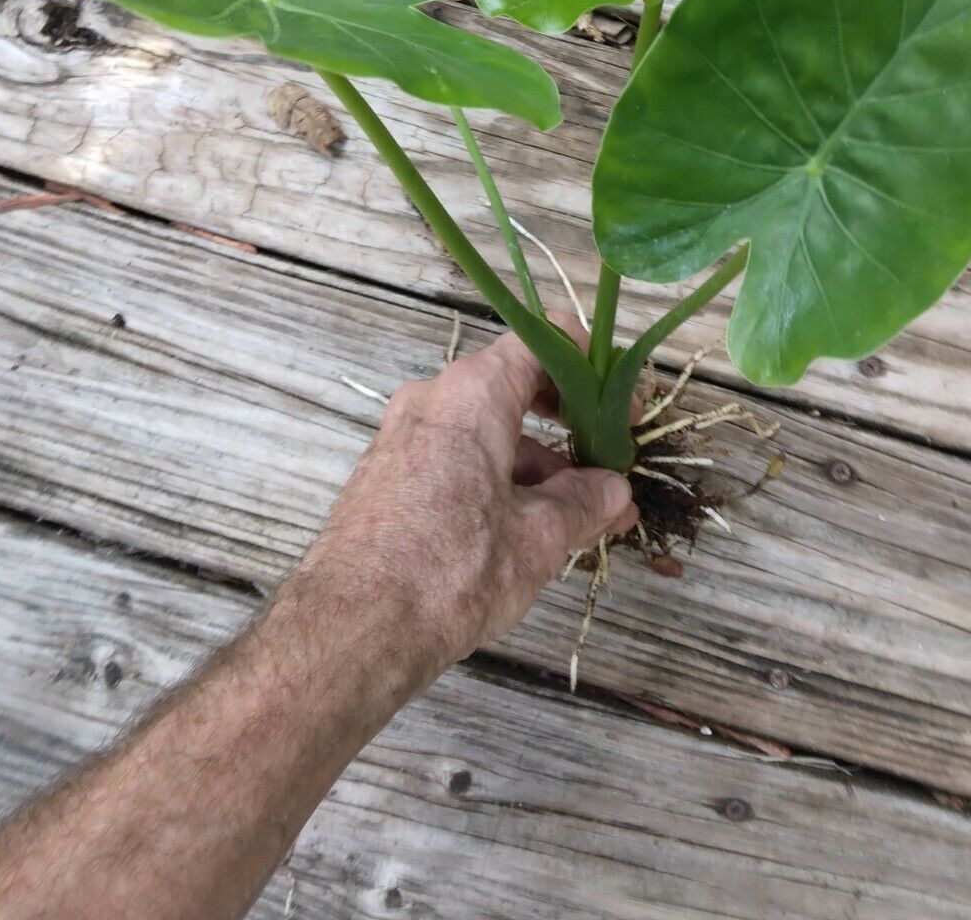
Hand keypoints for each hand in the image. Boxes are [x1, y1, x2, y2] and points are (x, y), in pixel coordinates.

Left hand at [273, 317, 637, 733]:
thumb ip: (586, 502)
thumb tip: (616, 490)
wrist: (349, 631)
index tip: (621, 412)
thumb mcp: (538, 538)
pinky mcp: (388, 475)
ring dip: (538, 463)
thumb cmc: (449, 573)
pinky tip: (528, 531)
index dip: (592, 368)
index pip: (543, 340)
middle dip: (570, 425)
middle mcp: (433, 399)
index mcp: (473, 393)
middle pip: (516, 386)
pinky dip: (499, 479)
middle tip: (609, 465)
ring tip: (582, 519)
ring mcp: (404, 436)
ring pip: (488, 429)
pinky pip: (457, 457)